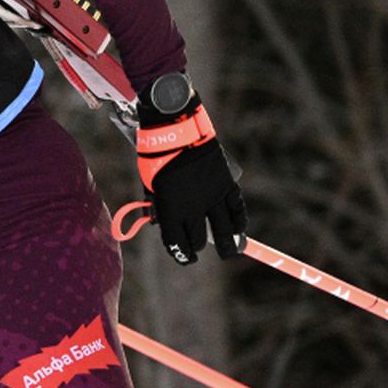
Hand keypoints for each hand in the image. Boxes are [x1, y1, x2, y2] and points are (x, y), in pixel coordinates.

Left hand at [136, 73, 247, 264]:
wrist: (176, 129)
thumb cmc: (157, 155)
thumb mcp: (148, 182)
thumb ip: (157, 204)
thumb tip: (161, 222)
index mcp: (170, 209)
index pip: (177, 243)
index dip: (181, 255)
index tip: (185, 258)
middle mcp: (192, 208)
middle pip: (199, 239)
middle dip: (198, 247)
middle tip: (200, 249)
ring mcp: (212, 197)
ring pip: (223, 231)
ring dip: (227, 245)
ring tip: (229, 250)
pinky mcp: (226, 185)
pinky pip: (236, 210)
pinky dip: (239, 222)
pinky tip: (239, 230)